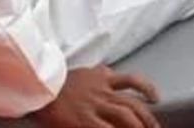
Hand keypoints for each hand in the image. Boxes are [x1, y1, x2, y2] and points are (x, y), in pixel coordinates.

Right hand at [33, 65, 158, 127]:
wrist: (37, 87)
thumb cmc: (58, 82)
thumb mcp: (83, 71)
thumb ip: (100, 73)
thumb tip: (110, 73)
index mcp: (103, 78)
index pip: (132, 81)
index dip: (148, 89)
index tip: (156, 98)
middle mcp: (103, 91)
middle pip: (133, 104)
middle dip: (148, 118)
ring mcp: (95, 107)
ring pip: (126, 117)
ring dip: (139, 127)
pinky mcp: (85, 121)